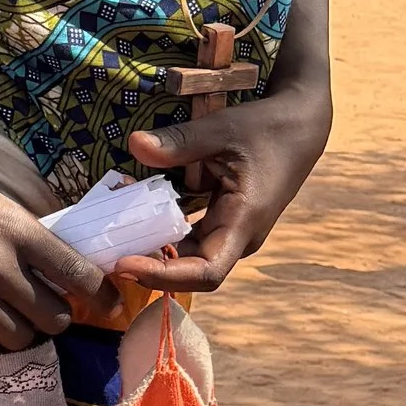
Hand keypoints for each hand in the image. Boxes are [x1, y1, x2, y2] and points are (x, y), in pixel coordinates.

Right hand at [0, 148, 104, 361]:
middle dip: (56, 318)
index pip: (76, 271)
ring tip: (12, 323)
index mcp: (15, 229)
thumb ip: (22, 233)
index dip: (102, 295)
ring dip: (23, 335)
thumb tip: (55, 262)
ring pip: (20, 337)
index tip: (111, 306)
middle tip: (45, 313)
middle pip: (53, 315)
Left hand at [117, 84, 331, 294]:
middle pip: (190, 271)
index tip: (125, 264)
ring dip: (152, 246)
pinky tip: (135, 207)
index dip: (164, 277)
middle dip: (148, 264)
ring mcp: (231, 233)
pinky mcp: (223, 223)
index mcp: (243, 222)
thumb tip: (134, 144)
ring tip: (113, 227)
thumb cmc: (266, 129)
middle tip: (105, 248)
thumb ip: (179, 142)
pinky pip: (189, 237)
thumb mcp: (222, 129)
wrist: (300, 127)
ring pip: (186, 255)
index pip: (205, 273)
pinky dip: (162, 228)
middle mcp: (238, 237)